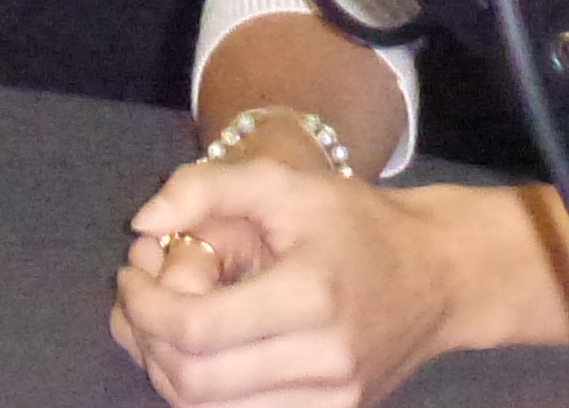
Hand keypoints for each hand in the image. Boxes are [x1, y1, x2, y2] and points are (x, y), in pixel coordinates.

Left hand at [111, 154, 466, 407]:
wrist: (437, 276)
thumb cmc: (356, 223)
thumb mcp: (284, 183)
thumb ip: (205, 187)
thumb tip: (142, 223)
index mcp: (310, 295)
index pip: (197, 327)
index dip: (144, 307)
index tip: (130, 276)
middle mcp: (325, 360)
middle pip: (195, 382)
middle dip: (148, 342)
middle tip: (139, 303)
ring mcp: (333, 401)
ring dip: (170, 374)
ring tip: (164, 327)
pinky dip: (208, 396)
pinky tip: (200, 355)